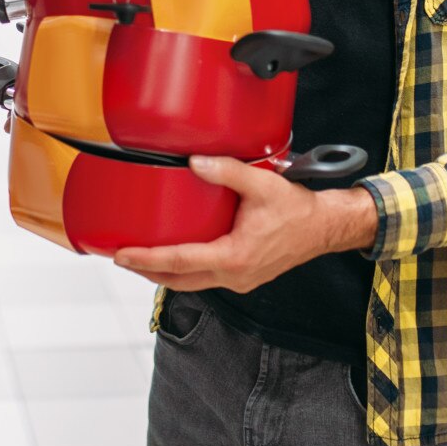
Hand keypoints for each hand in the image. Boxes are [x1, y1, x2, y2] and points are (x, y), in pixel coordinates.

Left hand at [111, 156, 377, 293]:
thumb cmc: (298, 211)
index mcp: (234, 257)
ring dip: (164, 273)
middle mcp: (233, 275)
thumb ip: (227, 171)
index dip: (145, 258)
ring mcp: (239, 280)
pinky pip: (205, 278)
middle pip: (177, 281)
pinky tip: (176, 257)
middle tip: (121, 258)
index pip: (178, 261)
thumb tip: (196, 161)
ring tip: (140, 259)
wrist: (325, 228)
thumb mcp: (262, 185)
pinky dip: (184, 271)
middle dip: (146, 271)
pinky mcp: (244, 276)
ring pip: (191, 283)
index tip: (121, 254)